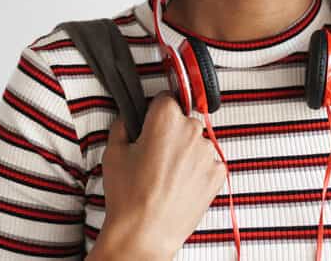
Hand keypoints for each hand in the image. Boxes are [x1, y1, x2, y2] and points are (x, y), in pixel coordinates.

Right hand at [99, 90, 226, 257]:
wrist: (144, 234)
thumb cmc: (127, 196)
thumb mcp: (113, 152)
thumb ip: (123, 125)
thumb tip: (129, 117)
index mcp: (165, 119)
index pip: (165, 98)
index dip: (154, 111)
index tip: (150, 123)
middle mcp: (191, 130)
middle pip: (183, 120)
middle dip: (171, 132)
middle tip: (154, 156)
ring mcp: (207, 152)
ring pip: (196, 142)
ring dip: (185, 152)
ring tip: (166, 176)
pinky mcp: (217, 173)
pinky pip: (208, 163)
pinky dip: (197, 171)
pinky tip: (179, 185)